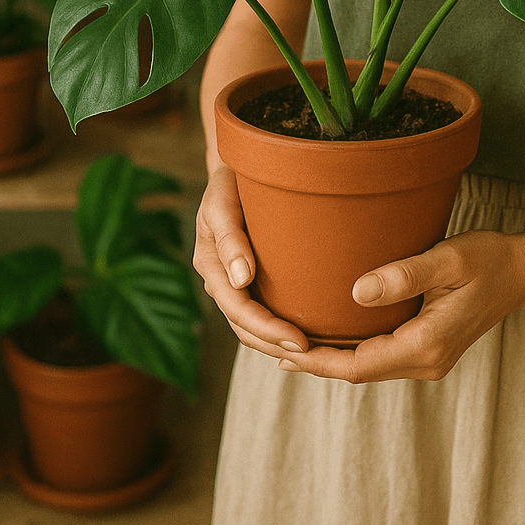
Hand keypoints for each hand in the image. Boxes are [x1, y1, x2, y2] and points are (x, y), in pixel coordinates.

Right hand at [193, 164, 309, 360]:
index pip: (239, 310)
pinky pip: (260, 309)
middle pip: (245, 327)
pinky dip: (278, 328)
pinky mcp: (248, 277)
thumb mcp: (222, 203)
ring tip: (312, 355)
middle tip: (313, 357)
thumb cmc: (229, 182)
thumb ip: (229, 237)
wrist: (234, 167)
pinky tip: (305, 334)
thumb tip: (241, 278)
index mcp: (211, 264)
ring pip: (251, 326)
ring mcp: (233, 281)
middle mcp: (221, 279)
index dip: (269, 330)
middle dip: (276, 345)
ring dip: (277, 344)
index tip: (301, 341)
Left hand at [276, 229, 524, 382]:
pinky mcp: (430, 350)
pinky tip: (331, 335)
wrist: (523, 271)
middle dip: (314, 363)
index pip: (358, 364)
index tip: (280, 350)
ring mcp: (429, 360)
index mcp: (427, 344)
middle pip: (358, 371)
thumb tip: (355, 291)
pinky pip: (381, 356)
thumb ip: (403, 274)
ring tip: (290, 342)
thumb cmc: (488, 258)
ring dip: (331, 358)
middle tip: (270, 345)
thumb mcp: (448, 258)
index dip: (317, 360)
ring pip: (369, 367)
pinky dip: (352, 350)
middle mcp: (426, 362)